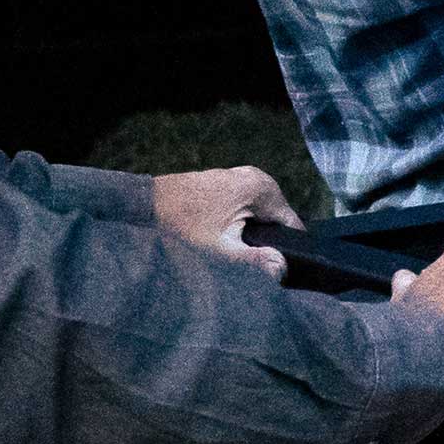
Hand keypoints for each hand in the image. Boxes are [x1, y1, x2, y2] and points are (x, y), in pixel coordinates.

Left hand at [149, 165, 298, 276]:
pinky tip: (230, 235)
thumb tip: (283, 269)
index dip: (288, 248)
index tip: (275, 266)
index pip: (293, 224)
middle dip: (270, 240)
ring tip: (239, 249)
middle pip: (279, 219)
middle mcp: (258, 176)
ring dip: (257, 232)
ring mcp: (244, 175)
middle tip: (251, 260)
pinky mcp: (232, 179)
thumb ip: (255, 261)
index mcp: (262, 188)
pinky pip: (251, 205)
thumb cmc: (183, 226)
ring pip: (265, 213)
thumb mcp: (221, 250)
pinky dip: (246, 221)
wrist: (150, 202)